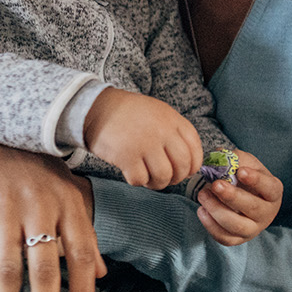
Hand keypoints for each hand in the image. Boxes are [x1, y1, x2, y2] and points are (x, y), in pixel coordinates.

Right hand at [84, 88, 202, 189]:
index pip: (195, 148)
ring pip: (163, 176)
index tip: (185, 171)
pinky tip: (132, 173)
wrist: (96, 107)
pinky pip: (141, 180)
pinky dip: (138, 181)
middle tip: (165, 178)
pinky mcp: (126, 156)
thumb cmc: (128, 114)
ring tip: (148, 177)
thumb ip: (174, 132)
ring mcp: (145, 144)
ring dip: (157, 183)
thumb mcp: (157, 112)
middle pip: (183, 166)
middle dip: (176, 178)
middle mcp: (162, 131)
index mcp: (172, 119)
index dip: (193, 165)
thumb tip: (189, 163)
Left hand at [197, 150, 283, 244]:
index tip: (240, 171)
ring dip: (217, 210)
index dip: (256, 180)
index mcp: (273, 192)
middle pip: (252, 208)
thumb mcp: (245, 163)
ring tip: (203, 195)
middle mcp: (267, 213)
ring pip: (237, 226)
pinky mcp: (238, 239)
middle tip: (216, 184)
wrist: (241, 197)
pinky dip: (211, 225)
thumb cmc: (244, 179)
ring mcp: (253, 229)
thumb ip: (235, 158)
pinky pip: (225, 238)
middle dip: (232, 196)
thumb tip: (219, 155)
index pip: (269, 188)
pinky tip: (202, 210)